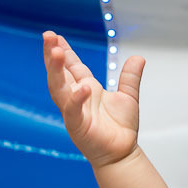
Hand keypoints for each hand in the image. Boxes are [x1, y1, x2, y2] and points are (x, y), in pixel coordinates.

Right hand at [43, 31, 145, 167]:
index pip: (71, 66)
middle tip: (48, 36)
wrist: (123, 153)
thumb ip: (130, 78)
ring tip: (56, 52)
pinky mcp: (78, 126)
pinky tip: (83, 87)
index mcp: (86, 89)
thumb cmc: (121, 127)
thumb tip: (139, 57)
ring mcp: (74, 112)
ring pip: (59, 89)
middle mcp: (76, 98)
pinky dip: (76, 100)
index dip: (63, 51)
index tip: (54, 35)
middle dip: (52, 55)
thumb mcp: (128, 97)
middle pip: (59, 74)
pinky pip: (73, 111)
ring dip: (56, 71)